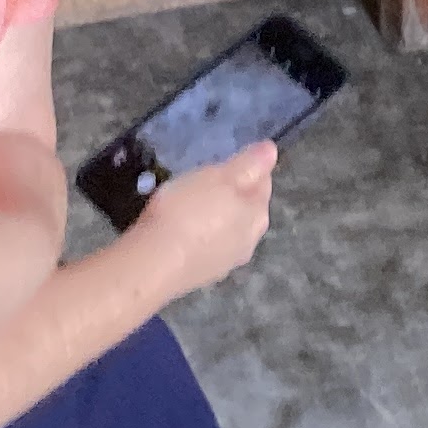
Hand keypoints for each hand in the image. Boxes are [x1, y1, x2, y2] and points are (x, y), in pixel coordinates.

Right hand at [123, 142, 277, 303]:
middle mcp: (250, 241)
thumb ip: (249, 163)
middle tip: (206, 183)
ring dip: (217, 220)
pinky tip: (181, 234)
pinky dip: (200, 239)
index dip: (248, 168)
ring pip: (228, 232)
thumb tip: (272, 150)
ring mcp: (227, 263)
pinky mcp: (203, 276)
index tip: (227, 163)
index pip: (264, 183)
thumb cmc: (188, 211)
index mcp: (258, 214)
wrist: (155, 263)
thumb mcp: (219, 176)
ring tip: (191, 207)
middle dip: (233, 196)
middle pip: (247, 210)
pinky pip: (207, 249)